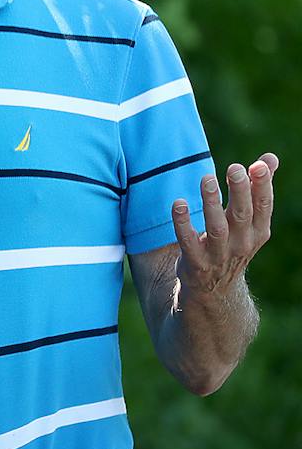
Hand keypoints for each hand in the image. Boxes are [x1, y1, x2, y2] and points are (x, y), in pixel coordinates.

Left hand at [171, 152, 277, 294]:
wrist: (215, 290)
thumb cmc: (232, 243)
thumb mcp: (249, 221)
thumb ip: (257, 188)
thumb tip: (269, 158)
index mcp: (258, 231)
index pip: (263, 206)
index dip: (262, 186)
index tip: (257, 165)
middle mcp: (242, 243)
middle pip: (242, 214)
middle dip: (240, 191)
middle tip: (235, 168)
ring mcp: (219, 255)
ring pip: (217, 227)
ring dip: (211, 203)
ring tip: (206, 179)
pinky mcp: (196, 262)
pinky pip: (188, 241)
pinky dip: (183, 223)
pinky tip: (179, 203)